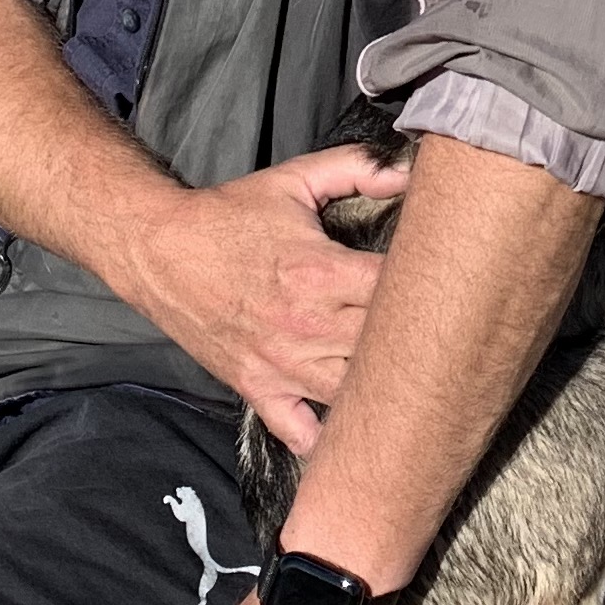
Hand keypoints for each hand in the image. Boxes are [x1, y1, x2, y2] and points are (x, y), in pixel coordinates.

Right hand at [100, 144, 407, 449]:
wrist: (160, 251)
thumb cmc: (231, 215)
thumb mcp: (294, 181)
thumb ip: (356, 169)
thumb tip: (412, 169)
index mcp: (320, 273)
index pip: (398, 292)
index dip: (430, 288)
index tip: (445, 283)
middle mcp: (305, 326)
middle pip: (385, 348)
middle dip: (415, 339)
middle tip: (436, 330)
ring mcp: (281, 365)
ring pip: (354, 395)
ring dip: (381, 386)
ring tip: (405, 374)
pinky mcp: (258, 389)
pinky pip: (301, 433)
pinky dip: (327, 436)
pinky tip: (350, 420)